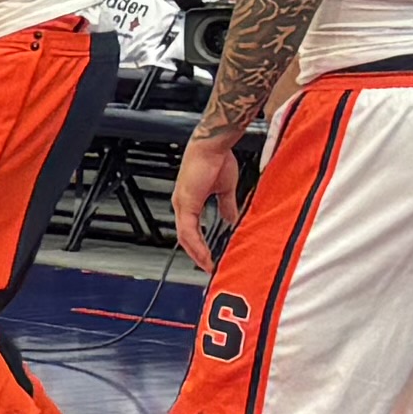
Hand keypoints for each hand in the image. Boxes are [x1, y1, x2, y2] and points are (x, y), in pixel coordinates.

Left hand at [172, 131, 244, 268]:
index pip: (191, 230)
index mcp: (190, 202)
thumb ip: (226, 206)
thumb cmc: (218, 160)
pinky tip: (204, 254)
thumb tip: (231, 219)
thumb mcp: (225, 189)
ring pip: (185, 237)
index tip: (209, 257)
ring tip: (207, 266)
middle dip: (196, 254)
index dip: (199, 245)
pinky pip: (188, 230)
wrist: (215, 146)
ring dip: (196, 253)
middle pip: (185, 237)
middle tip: (208, 267)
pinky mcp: (186, 202)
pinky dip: (196, 244)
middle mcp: (182, 204)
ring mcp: (182, 204)